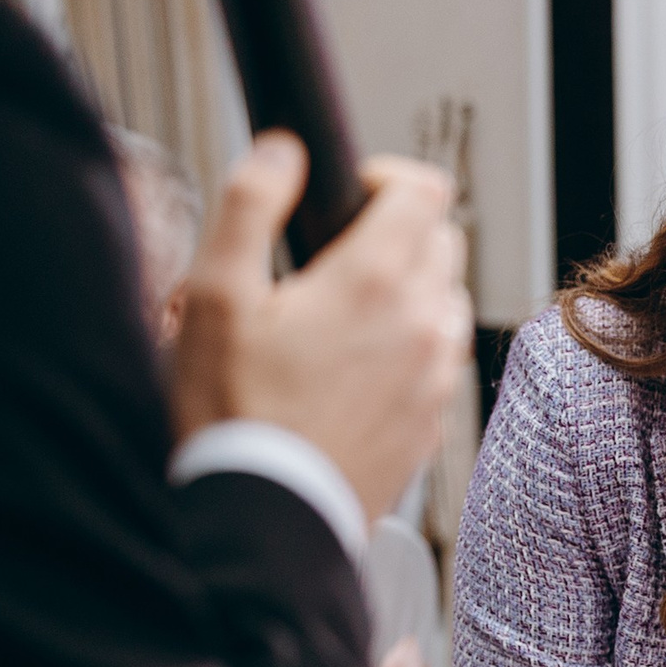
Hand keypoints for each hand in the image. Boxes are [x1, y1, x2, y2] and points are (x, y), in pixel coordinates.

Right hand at [170, 132, 470, 517]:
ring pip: (450, 300)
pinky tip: (358, 367)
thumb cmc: (234, 414)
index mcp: (376, 281)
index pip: (426, 190)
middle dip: (400, 232)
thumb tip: (283, 151)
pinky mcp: (434, 421)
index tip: (353, 195)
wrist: (268, 515)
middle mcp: (424, 324)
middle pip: (445, 241)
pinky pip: (442, 359)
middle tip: (339, 256)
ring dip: (412, 290)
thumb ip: (250, 206)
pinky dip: (414, 346)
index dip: (388, 178)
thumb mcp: (215, 295)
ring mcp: (437, 377)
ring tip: (348, 313)